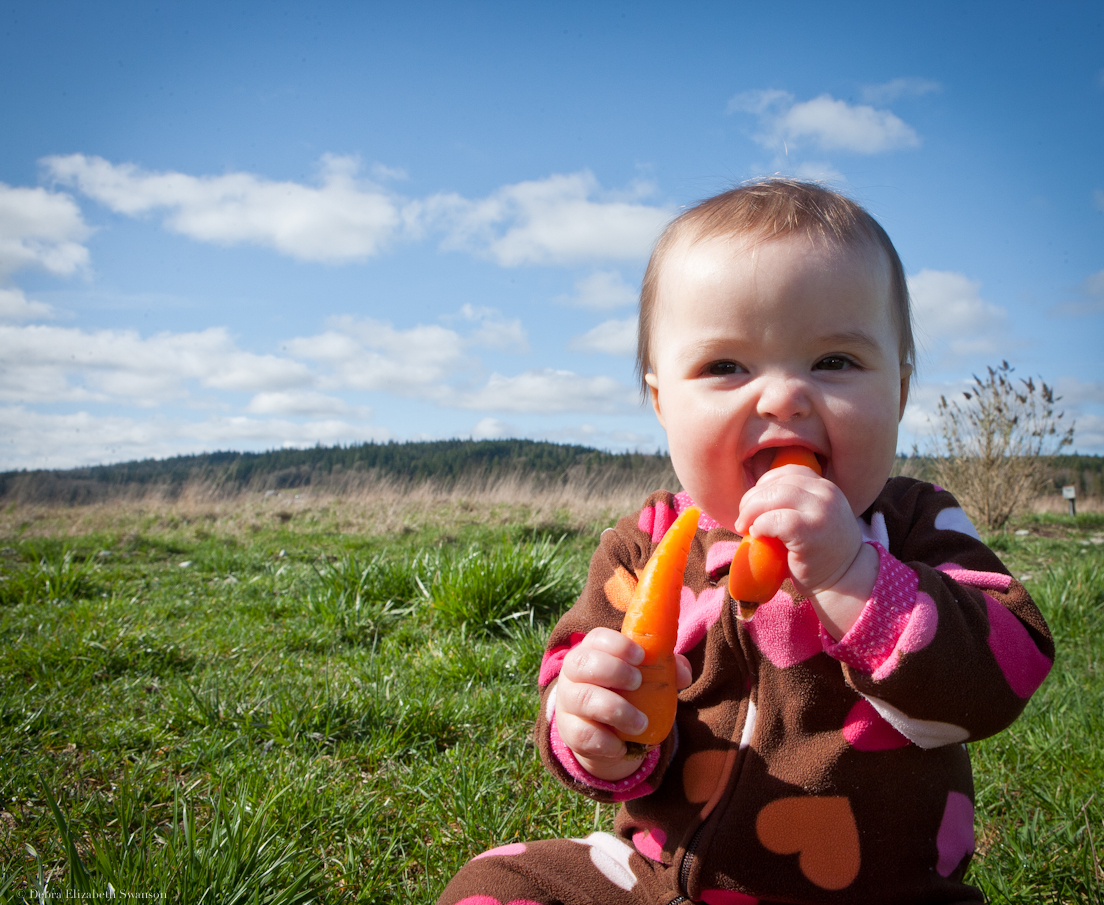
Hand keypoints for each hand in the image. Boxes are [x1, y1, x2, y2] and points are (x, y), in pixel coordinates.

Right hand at [554, 627, 691, 780]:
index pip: (597, 638)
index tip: (640, 656)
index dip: (618, 645)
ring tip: (641, 723)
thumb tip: (682, 674)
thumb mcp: (645, 677)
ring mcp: (567, 701)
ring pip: (582, 698)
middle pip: (582, 662)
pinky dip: (606, 741)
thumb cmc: (625, 692)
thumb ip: (666, 669)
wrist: (602, 731)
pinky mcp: (568, 730)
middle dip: (614, 671)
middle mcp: (573, 672)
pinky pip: (582, 734)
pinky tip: (621, 746)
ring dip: (616, 709)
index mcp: (592, 651)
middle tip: (638, 683)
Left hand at [734, 464, 874, 638]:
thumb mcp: (813, 517)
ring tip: (746, 527)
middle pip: (777, 484)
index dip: (764, 485)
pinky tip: (758, 535)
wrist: (845, 581)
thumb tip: (753, 499)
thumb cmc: (820, 552)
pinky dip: (760, 525)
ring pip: (774, 496)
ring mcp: (821, 511)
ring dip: (751, 511)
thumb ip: (794, 503)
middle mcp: (826, 494)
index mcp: (825, 488)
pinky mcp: (811, 532)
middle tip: (743, 520)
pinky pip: (775, 520)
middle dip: (752, 499)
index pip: (787, 472)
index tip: (755, 504)